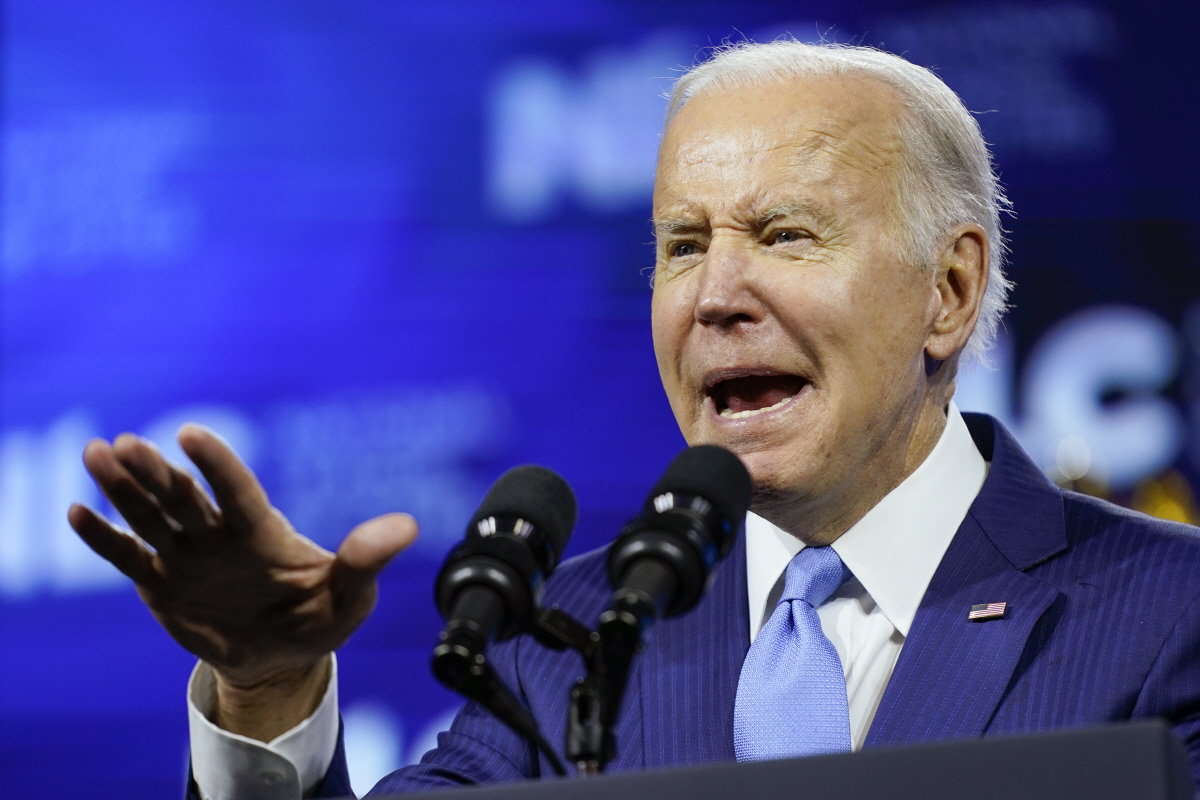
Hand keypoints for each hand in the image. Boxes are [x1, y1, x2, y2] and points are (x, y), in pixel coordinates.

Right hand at [67, 425, 417, 739]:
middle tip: (124, 444)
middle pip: (183, 497)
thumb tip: (406, 527)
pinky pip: (128, 556)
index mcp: (262, 530)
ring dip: (123, 488)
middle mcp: (219, 534)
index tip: (191, 433)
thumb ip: (366, 561)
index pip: (236, 491)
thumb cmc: (320, 619)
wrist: (280, 658)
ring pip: (151, 516)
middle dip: (154, 472)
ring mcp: (187, 556)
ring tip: (98, 455)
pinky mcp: (160, 582)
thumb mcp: (350, 597)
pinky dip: (104, 538)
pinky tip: (79, 513)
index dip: (216, 464)